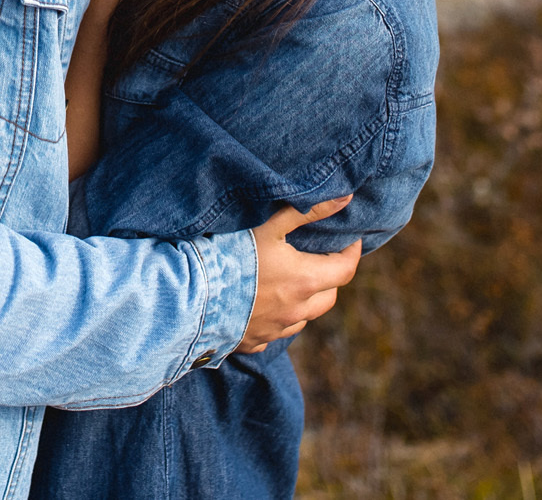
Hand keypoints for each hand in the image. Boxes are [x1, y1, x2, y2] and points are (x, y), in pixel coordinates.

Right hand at [238, 196, 361, 351]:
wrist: (189, 297)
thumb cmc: (229, 254)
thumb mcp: (270, 225)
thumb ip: (309, 211)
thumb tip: (347, 199)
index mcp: (305, 281)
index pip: (345, 270)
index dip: (352, 254)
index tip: (351, 241)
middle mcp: (296, 311)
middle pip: (329, 297)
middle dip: (331, 278)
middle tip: (321, 259)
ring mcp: (275, 330)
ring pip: (304, 317)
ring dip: (305, 300)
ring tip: (291, 281)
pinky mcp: (253, 342)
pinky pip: (276, 332)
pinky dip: (278, 318)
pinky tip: (262, 304)